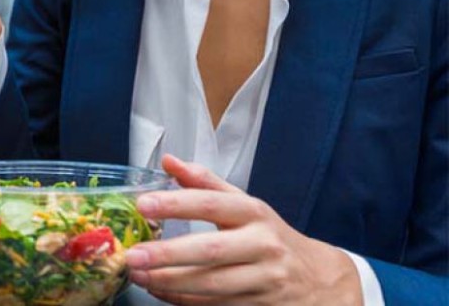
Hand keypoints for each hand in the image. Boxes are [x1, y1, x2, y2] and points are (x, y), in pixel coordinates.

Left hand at [126, 154, 361, 305]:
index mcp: (254, 213)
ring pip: (211, 284)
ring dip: (170, 282)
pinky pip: (215, 304)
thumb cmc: (269, 236)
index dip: (176, 203)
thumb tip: (168, 161)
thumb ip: (205, 183)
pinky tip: (159, 291)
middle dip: (168, 254)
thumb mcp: (244, 204)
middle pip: (211, 251)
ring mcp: (264, 279)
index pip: (212, 204)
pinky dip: (183, 299)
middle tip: (133, 255)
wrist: (319, 279)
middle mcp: (262, 245)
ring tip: (137, 275)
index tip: (143, 204)